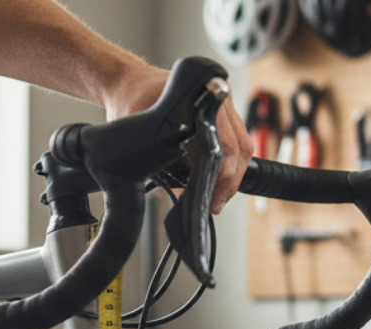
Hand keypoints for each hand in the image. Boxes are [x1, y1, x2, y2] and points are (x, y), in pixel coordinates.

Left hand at [103, 65, 253, 214]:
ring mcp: (221, 107)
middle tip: (215, 204)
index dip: (223, 177)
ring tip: (215, 197)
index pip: (227, 145)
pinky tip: (213, 181)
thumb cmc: (133, 101)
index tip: (213, 199)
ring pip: (240, 147)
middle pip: (240, 148)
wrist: (130, 83)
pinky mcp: (219, 116)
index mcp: (205, 98)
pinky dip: (225, 164)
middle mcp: (219, 100)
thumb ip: (161, 155)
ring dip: (229, 175)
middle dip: (229, 182)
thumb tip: (181, 188)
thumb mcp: (142, 130)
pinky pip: (232, 142)